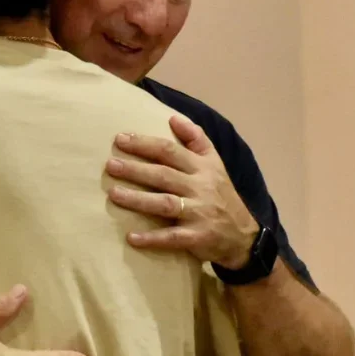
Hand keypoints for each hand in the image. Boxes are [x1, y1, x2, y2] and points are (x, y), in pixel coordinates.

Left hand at [105, 115, 258, 269]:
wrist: (244, 235)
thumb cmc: (221, 195)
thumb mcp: (215, 163)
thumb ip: (196, 139)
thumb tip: (173, 117)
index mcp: (202, 167)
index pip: (170, 151)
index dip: (144, 144)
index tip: (120, 139)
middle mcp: (200, 187)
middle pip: (164, 175)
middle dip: (135, 169)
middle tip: (110, 165)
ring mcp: (199, 213)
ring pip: (165, 203)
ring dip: (138, 199)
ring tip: (114, 194)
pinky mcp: (197, 237)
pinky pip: (172, 237)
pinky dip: (152, 238)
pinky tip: (131, 238)